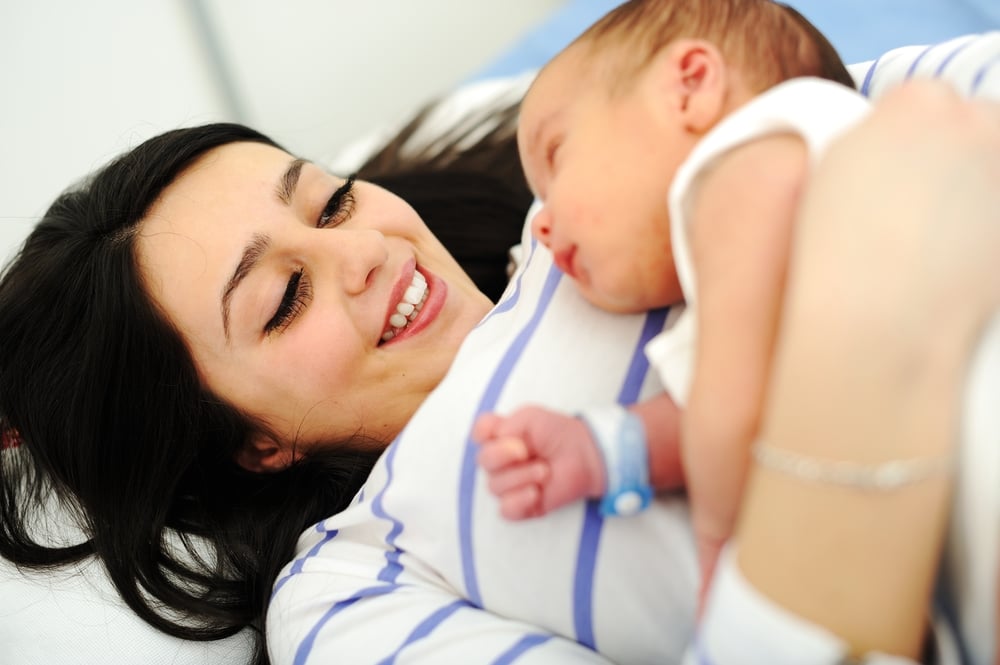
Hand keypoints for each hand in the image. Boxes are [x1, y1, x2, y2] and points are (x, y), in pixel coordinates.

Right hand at [473, 406, 606, 518]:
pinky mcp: (521, 505)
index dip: (485, 434)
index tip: (508, 433)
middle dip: (504, 456)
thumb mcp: (531, 417)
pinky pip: (506, 509)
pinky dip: (519, 501)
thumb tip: (493, 443)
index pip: (478, 434)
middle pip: (484, 461)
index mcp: (500, 437)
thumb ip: (506, 425)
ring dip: (521, 477)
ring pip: (495, 486)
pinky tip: (535, 493)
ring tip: (544, 471)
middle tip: (527, 452)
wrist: (585, 455)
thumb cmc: (558, 434)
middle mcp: (500, 461)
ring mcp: (509, 484)